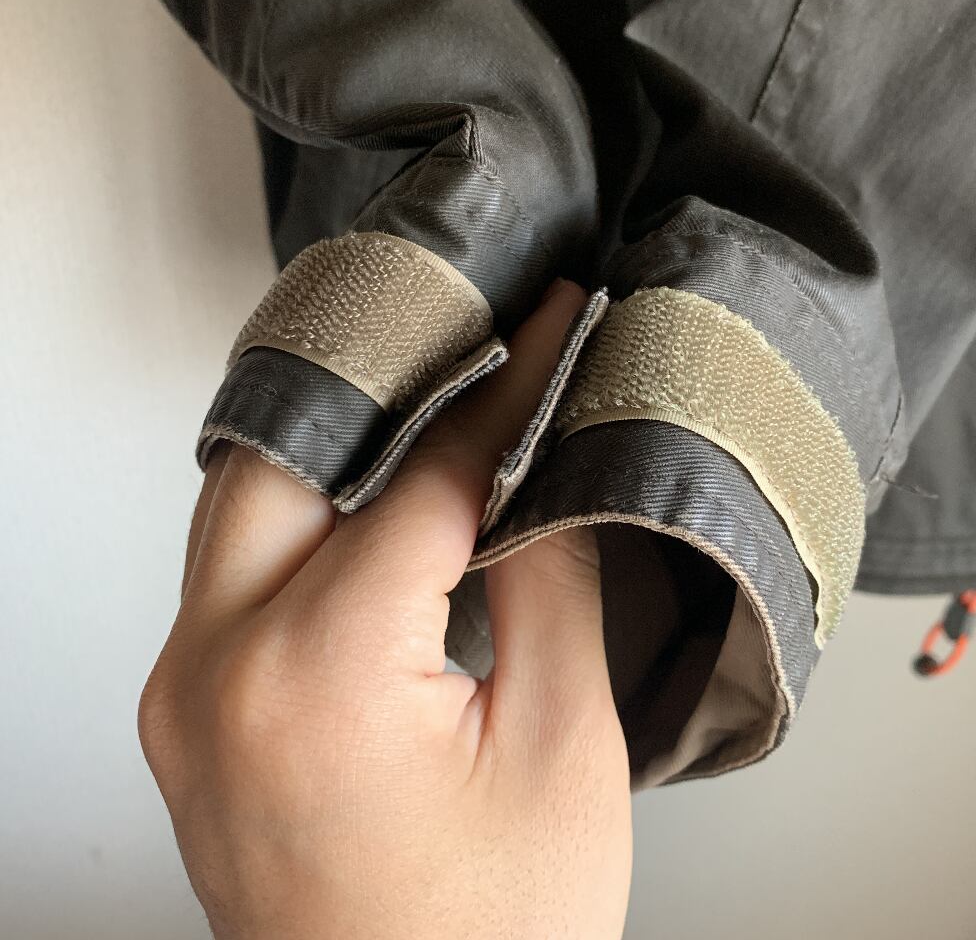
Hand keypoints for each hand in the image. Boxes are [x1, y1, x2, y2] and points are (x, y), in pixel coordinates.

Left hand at [138, 280, 631, 939]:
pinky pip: (235, 565)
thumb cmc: (497, 939)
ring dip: (341, 443)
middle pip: (292, 453)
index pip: (424, 471)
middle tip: (478, 346)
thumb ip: (549, 574)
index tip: (547, 325)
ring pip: (245, 499)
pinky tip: (376, 497)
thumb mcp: (562, 747)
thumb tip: (542, 459)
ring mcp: (185, 694)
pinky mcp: (189, 712)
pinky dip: (307, 511)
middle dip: (392, 386)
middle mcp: (216, 671)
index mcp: (317, 675)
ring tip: (436, 406)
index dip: (505, 385)